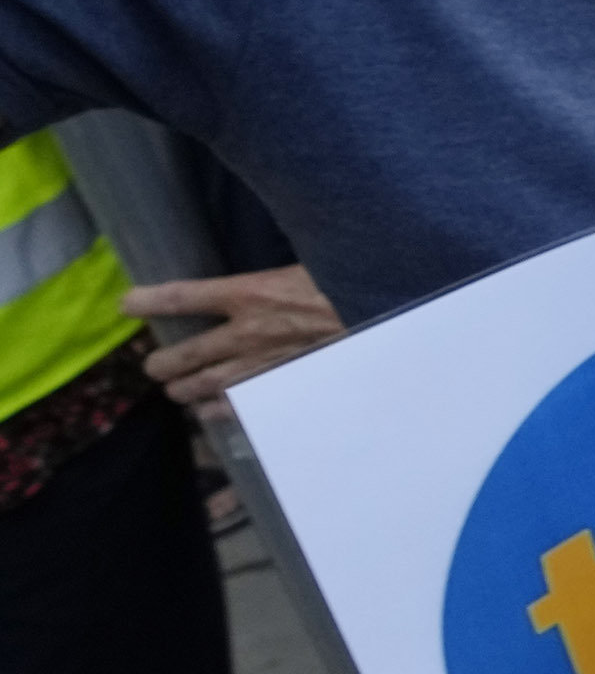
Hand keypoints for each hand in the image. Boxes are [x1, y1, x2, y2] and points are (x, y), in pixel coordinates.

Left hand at [121, 266, 341, 407]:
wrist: (387, 316)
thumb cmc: (349, 283)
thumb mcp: (308, 263)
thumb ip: (274, 274)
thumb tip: (258, 266)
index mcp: (252, 292)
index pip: (184, 297)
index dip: (149, 301)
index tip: (127, 305)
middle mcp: (249, 332)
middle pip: (186, 353)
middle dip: (161, 363)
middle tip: (155, 365)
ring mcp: (265, 363)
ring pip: (207, 384)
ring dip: (184, 389)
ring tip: (175, 390)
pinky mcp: (284, 385)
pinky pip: (240, 405)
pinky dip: (219, 410)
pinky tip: (208, 410)